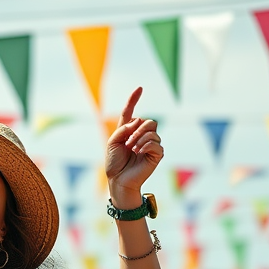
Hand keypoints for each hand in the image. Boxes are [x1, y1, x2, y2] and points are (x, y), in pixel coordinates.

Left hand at [104, 87, 162, 201]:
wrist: (118, 180)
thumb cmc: (114, 163)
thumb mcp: (112, 142)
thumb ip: (123, 129)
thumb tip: (138, 121)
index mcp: (128, 131)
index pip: (131, 112)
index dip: (134, 100)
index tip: (139, 88)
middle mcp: (141, 136)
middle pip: (148, 121)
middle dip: (138, 129)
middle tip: (129, 142)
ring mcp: (150, 145)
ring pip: (152, 131)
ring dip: (140, 139)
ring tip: (133, 150)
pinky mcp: (156, 154)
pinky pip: (156, 143)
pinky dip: (146, 146)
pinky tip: (140, 153)